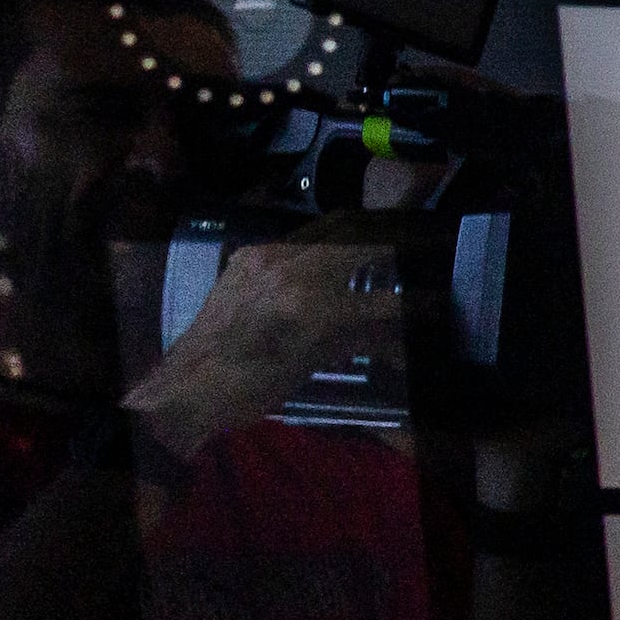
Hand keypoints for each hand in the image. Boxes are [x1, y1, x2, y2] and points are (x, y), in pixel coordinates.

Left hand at [129, 232, 395, 456]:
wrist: (190, 383)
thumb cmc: (254, 387)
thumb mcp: (312, 364)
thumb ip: (356, 339)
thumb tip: (397, 336)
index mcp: (312, 305)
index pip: (378, 299)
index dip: (409, 304)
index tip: (430, 302)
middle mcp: (290, 269)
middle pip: (355, 238)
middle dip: (387, 246)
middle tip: (409, 254)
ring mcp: (265, 257)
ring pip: (324, 233)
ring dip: (352, 242)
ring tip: (374, 254)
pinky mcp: (246, 256)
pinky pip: (293, 243)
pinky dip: (317, 251)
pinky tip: (325, 266)